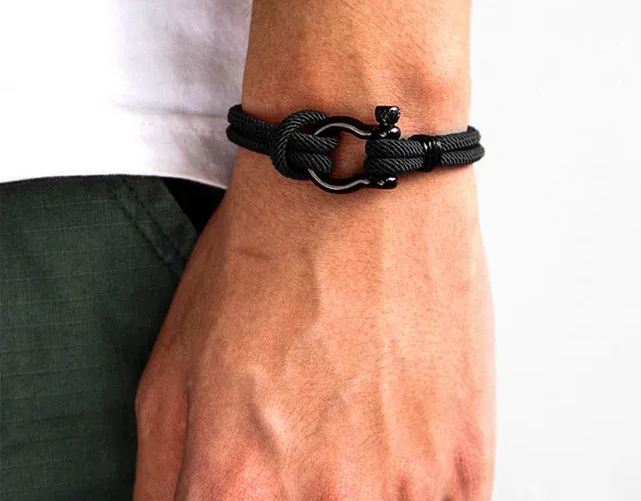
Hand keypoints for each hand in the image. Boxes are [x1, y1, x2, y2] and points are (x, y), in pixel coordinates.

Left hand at [133, 154, 494, 499]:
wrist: (363, 184)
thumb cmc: (272, 254)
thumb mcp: (173, 367)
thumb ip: (162, 481)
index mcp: (233, 486)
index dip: (238, 500)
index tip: (257, 482)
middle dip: (298, 493)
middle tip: (310, 441)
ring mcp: (405, 489)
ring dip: (362, 492)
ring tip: (356, 431)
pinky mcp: (465, 463)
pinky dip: (413, 490)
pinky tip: (398, 439)